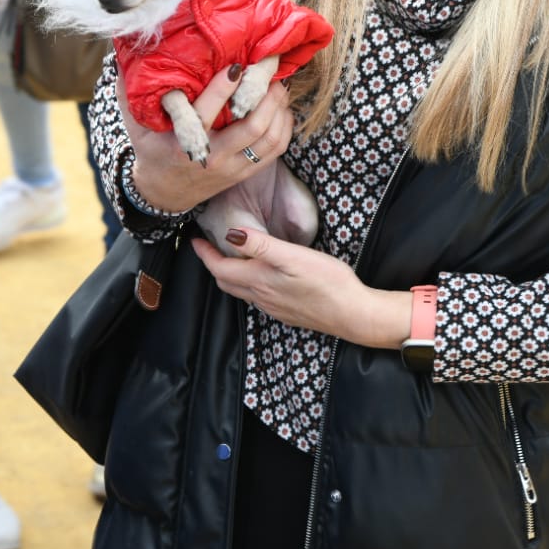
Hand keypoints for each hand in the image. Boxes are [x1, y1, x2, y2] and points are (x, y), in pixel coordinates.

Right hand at [125, 64, 294, 213]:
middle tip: (270, 68)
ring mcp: (232, 168)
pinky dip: (284, 126)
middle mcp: (212, 156)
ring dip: (279, 108)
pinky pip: (275, 150)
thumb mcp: (136, 124)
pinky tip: (282, 107)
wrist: (164, 192)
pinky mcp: (245, 173)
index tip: (237, 64)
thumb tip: (122, 54)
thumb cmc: (151, 149)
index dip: (225, 88)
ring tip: (278, 84)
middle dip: (265, 94)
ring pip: (268, 138)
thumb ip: (129, 91)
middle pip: (251, 126)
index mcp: (184, 143)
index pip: (208, 112)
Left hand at [191, 226, 410, 346]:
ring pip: (240, 291)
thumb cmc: (328, 283)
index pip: (219, 268)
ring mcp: (274, 307)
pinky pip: (257, 298)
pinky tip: (260, 276)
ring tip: (230, 256)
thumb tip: (231, 234)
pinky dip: (248, 284)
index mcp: (259, 280)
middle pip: (225, 282)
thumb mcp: (294, 256)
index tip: (195, 239)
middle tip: (209, 246)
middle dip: (213, 264)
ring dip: (229, 274)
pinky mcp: (287, 311)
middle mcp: (261, 297)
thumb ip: (261, 245)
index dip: (204, 254)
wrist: (353, 314)